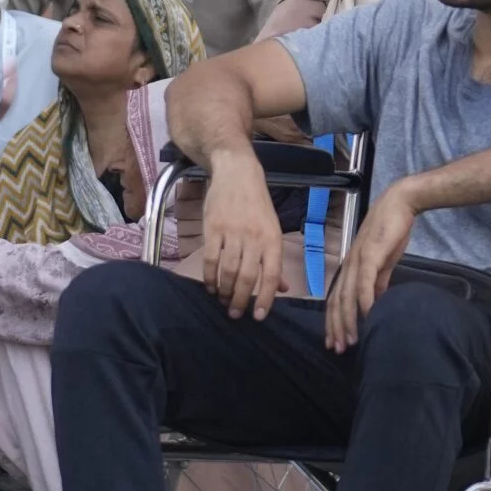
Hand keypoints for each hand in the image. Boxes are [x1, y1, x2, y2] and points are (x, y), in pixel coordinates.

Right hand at [197, 151, 286, 320]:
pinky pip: (210, 258)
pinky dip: (209, 276)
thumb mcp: (273, 230)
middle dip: (240, 300)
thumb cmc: (257, 205)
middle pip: (247, 277)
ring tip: (222, 301)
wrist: (237, 174)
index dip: (266, 298)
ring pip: (228, 270)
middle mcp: (254, 238)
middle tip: (234, 314)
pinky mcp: (213, 228)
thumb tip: (282, 288)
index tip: (258, 316)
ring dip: (224, 290)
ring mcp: (232, 232)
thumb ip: (274, 260)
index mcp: (273, 239)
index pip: (271, 275)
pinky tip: (209, 286)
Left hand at [326, 181, 416, 351]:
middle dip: (336, 327)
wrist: (398, 205)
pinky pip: (364, 281)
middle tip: (338, 348)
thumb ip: (378, 281)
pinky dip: (363, 299)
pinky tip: (366, 315)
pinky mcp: (370, 254)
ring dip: (347, 320)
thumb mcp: (383, 262)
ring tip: (350, 339)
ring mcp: (357, 260)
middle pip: (336, 302)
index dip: (334, 321)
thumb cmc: (390, 232)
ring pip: (346, 295)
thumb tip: (376, 302)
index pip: (336, 299)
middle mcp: (348, 266)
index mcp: (350, 268)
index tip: (335, 340)